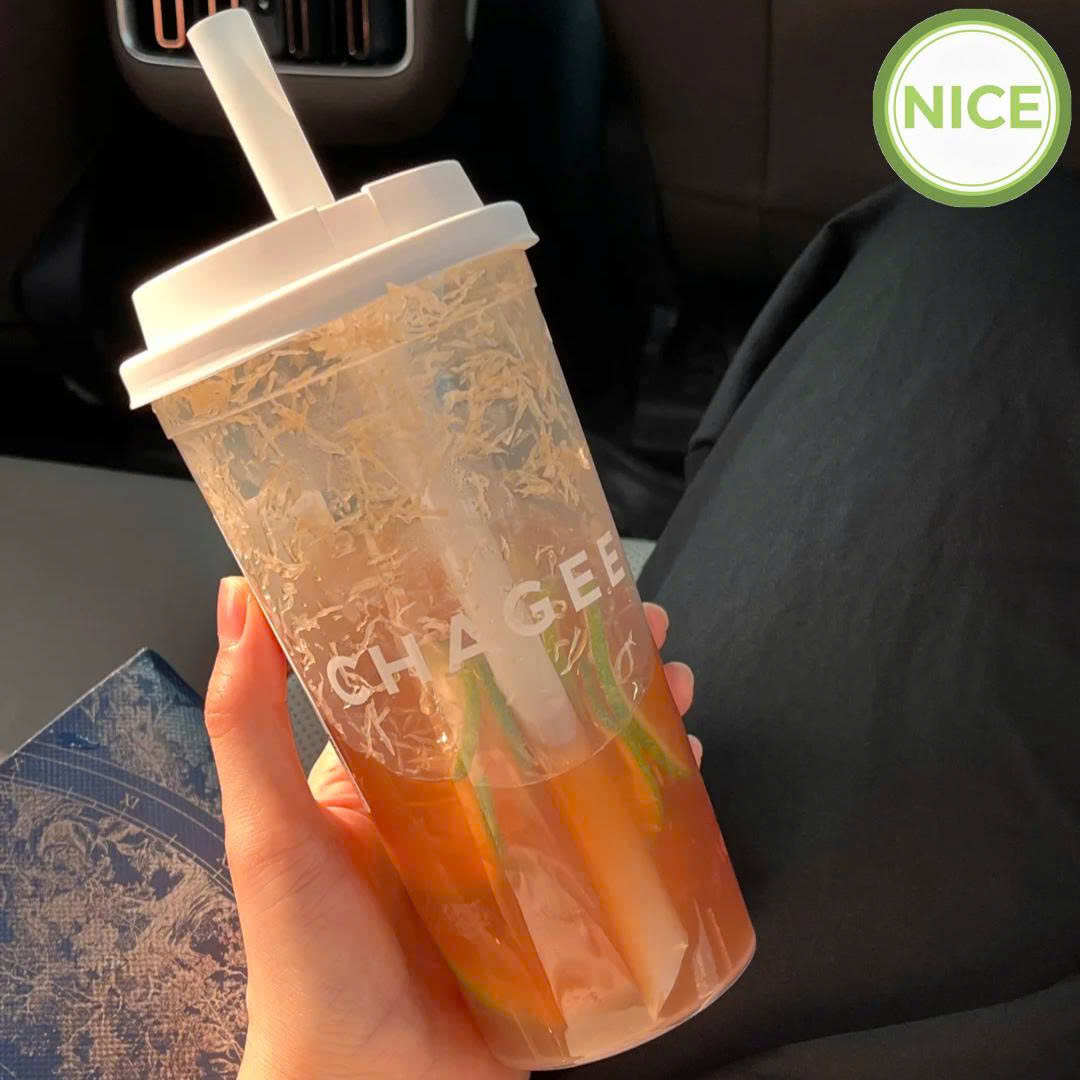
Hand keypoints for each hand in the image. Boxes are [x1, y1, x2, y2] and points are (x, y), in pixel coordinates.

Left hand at [206, 578, 699, 1079]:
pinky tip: (686, 767)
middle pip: (533, 708)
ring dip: (633, 715)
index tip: (536, 572)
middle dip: (590, 660)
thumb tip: (239, 591)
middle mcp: (454, 802)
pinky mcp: (555, 906)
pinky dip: (652, 798)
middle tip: (638, 619)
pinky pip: (610, 839)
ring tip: (676, 680)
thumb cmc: (306, 966)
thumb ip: (248, 719)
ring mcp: (512, 853)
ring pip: (583, 763)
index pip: (448, 671)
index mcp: (388, 771)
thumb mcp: (271, 830)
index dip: (496, 619)